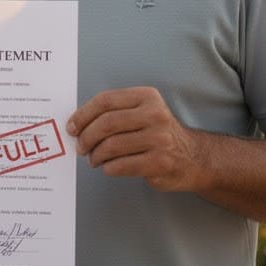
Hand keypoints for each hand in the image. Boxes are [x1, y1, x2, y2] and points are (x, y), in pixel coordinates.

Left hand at [67, 86, 203, 191]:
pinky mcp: (159, 162)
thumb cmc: (159, 134)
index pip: (105, 101)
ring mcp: (159, 139)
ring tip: (94, 159)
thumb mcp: (142, 111)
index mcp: (147, 97)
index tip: (72, 127)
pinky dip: (108, 168)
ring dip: (96, 155)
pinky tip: (109, 167)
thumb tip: (77, 123)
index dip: (83, 114)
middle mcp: (155, 115)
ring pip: (111, 146)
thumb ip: (114, 112)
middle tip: (80, 146)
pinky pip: (121, 165)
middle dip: (86, 137)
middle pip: (106, 123)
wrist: (193, 157)